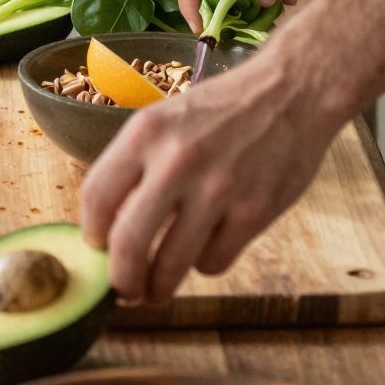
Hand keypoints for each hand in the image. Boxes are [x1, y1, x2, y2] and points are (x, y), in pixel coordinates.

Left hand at [79, 48, 336, 302]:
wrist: (293, 92)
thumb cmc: (224, 108)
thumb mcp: (167, 117)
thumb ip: (138, 163)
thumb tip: (108, 223)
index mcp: (146, 133)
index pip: (96, 195)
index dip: (91, 232)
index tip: (98, 247)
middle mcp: (177, 161)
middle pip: (128, 244)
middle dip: (121, 280)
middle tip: (124, 291)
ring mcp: (218, 189)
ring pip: (170, 266)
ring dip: (158, 289)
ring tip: (156, 292)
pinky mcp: (254, 212)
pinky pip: (213, 262)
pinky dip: (205, 264)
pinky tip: (208, 247)